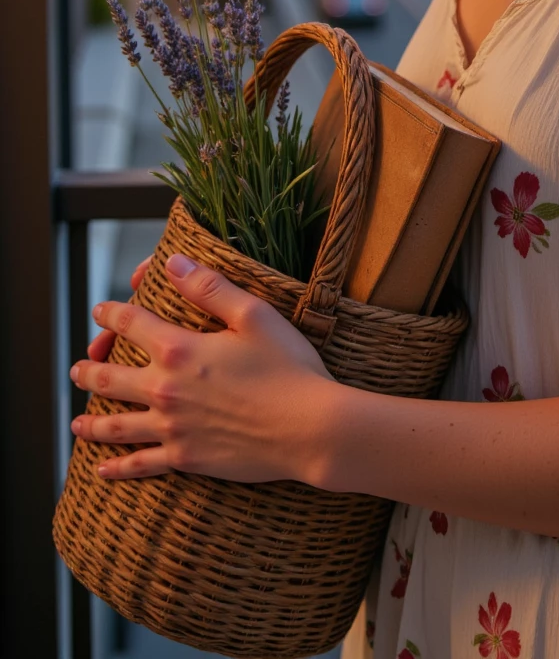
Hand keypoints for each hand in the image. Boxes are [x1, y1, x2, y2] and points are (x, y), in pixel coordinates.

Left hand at [70, 254, 334, 482]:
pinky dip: (118, 468)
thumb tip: (174, 261)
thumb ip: (210, 287)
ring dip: (92, 422)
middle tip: (76, 370)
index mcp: (181, 349)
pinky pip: (141, 464)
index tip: (100, 311)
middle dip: (89, 372)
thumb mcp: (254, 315)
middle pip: (112, 380)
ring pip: (118, 426)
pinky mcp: (186, 458)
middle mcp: (166, 390)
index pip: (133, 326)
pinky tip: (101, 470)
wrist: (309, 428)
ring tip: (76, 422)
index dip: (112, 315)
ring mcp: (173, 428)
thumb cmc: (288, 367)